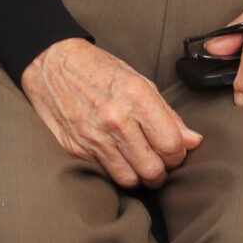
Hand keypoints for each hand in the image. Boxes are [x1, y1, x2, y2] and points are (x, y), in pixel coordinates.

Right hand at [19, 38, 203, 187]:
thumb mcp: (138, 81)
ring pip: (129, 179)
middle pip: (153, 170)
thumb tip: (192, 141)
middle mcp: (115, 119)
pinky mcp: (76, 149)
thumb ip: (167, 114)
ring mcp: (94, 137)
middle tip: (159, 162)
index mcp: (136, 97)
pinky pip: (105, 174)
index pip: (171, 145)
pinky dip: (116, 171)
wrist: (50, 62)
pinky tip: (117, 159)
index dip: (179, 154)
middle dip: (161, 171)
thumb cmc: (98, 68)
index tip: (175, 152)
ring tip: (139, 164)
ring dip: (139, 176)